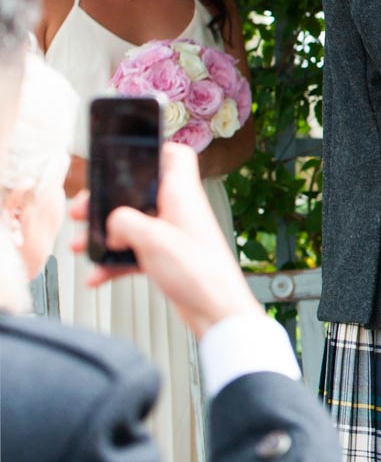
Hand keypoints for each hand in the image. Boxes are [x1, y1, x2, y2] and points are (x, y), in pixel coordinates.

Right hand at [71, 143, 260, 337]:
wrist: (216, 310)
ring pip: (132, 226)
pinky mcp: (168, 258)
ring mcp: (173, 235)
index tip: (126, 156)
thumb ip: (125, 222)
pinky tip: (97, 276)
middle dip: (107, 203)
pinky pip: (135, 254)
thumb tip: (112, 223)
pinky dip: (115, 263)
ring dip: (105, 235)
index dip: (153, 151)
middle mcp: (178, 211)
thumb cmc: (199, 272)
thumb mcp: (153, 240)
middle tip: (83, 212)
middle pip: (138, 194)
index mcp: (182, 196)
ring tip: (82, 245)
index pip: (176, 157)